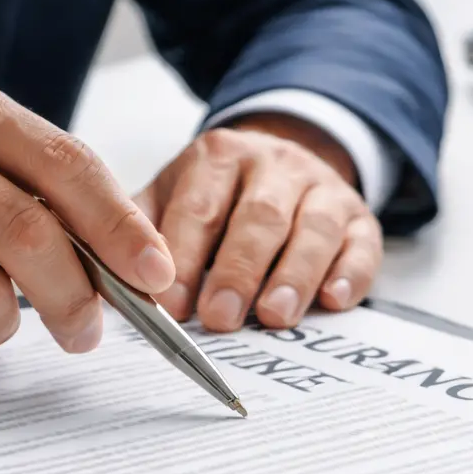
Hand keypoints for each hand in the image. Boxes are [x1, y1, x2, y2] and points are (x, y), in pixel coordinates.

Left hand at [135, 113, 381, 331]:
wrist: (282, 158)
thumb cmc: (219, 194)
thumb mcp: (174, 193)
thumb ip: (143, 231)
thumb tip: (111, 287)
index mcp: (220, 156)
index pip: (199, 207)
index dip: (184, 256)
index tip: (170, 304)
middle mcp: (275, 165)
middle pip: (259, 217)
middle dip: (237, 271)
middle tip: (219, 317)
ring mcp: (322, 189)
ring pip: (314, 229)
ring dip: (294, 276)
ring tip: (273, 317)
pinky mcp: (360, 218)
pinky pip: (361, 245)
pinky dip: (349, 274)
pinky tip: (333, 300)